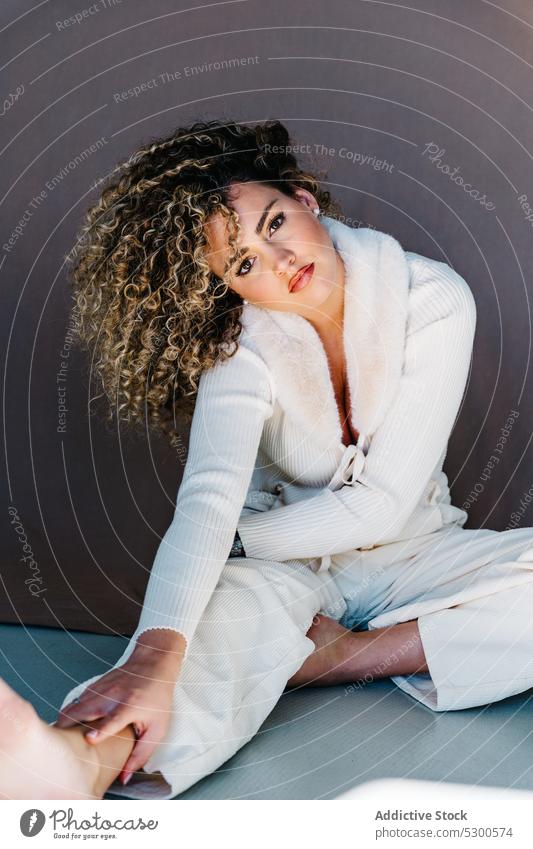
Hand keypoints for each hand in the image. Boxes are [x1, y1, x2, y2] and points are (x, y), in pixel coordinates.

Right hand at [53, 650, 181, 784]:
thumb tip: (124, 779)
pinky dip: (69, 716)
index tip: (89, 739)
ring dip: (64, 725)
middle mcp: (112, 697)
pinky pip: (74, 703)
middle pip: (81, 712)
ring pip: (72, 708)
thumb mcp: (157, 728)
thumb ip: (140, 755)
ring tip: (62, 742)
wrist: (152, 664)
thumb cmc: (156, 697)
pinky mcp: (92, 687)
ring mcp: (100, 690)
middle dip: (66, 730)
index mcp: (130, 707)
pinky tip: (71, 727)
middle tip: (61, 750)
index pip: (113, 719)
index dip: (100, 731)